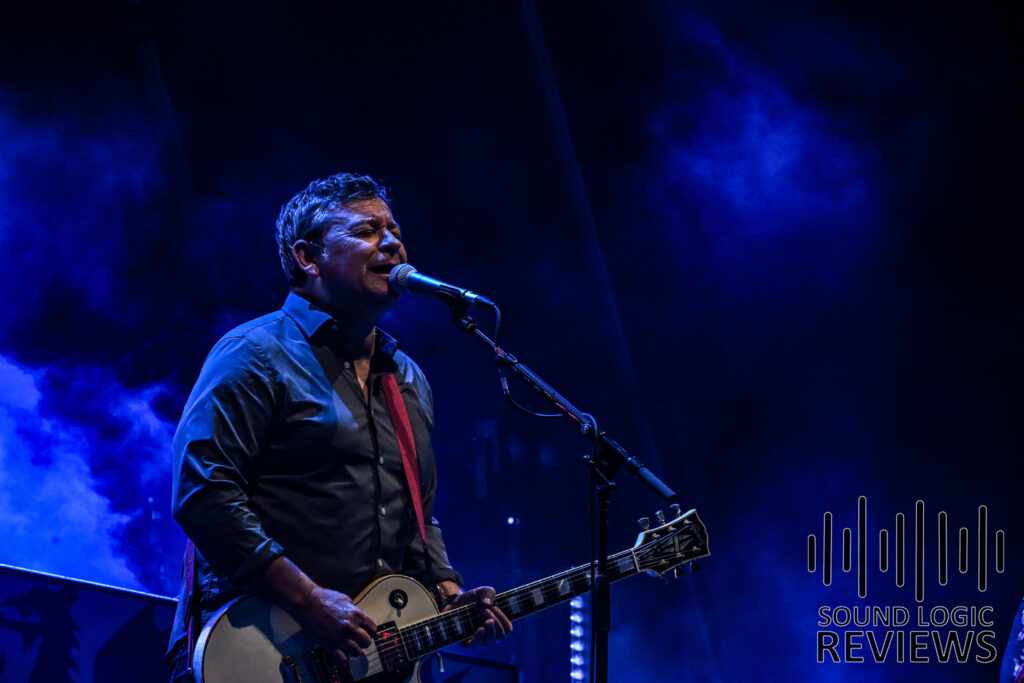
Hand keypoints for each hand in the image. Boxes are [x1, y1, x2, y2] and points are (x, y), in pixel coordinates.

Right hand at [256, 557, 376, 664]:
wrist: (307, 602)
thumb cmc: (323, 598)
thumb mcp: (345, 599)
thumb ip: (353, 608)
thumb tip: (358, 615)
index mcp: (356, 614)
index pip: (372, 628)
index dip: (371, 632)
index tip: (368, 633)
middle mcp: (350, 626)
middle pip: (367, 641)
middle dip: (364, 642)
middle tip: (360, 642)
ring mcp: (340, 636)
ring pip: (356, 651)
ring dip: (355, 651)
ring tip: (352, 649)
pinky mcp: (329, 644)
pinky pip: (342, 658)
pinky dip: (343, 657)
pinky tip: (342, 653)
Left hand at [441, 586, 512, 646]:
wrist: (454, 603)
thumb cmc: (471, 600)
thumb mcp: (482, 592)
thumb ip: (489, 593)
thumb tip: (487, 604)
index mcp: (497, 625)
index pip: (507, 629)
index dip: (504, 619)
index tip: (495, 607)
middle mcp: (491, 635)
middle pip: (501, 635)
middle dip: (496, 620)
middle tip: (485, 610)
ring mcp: (480, 640)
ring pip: (491, 640)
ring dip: (489, 626)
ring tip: (482, 612)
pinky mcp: (468, 642)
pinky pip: (476, 644)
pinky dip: (480, 637)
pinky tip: (480, 629)